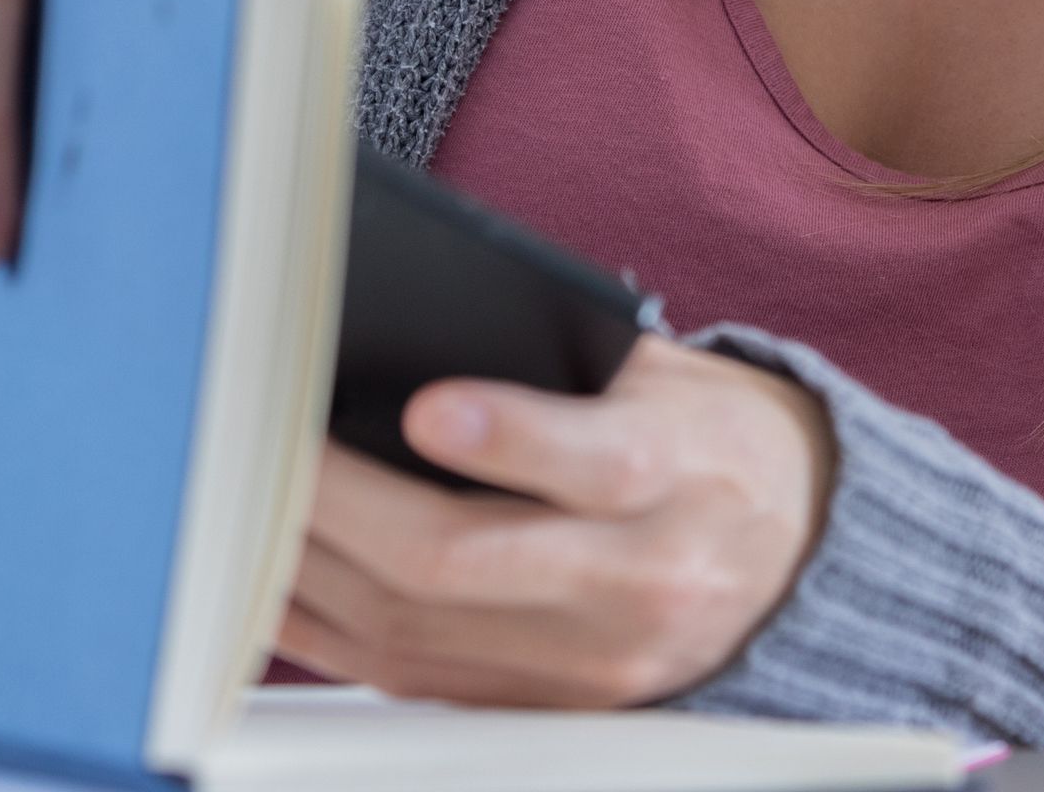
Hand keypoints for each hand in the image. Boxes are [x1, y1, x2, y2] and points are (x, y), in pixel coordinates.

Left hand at [278, 338, 834, 706]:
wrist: (798, 567)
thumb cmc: (715, 445)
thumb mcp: (679, 376)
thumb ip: (571, 363)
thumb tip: (417, 337)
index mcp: (686, 475)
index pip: (602, 466)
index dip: (510, 438)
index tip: (427, 408)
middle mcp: (639, 584)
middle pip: (467, 562)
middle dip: (347, 499)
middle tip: (270, 435)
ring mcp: (584, 665)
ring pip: (412, 627)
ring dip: (310, 557)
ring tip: (245, 489)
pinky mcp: (537, 706)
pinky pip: (400, 673)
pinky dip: (323, 621)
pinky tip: (274, 568)